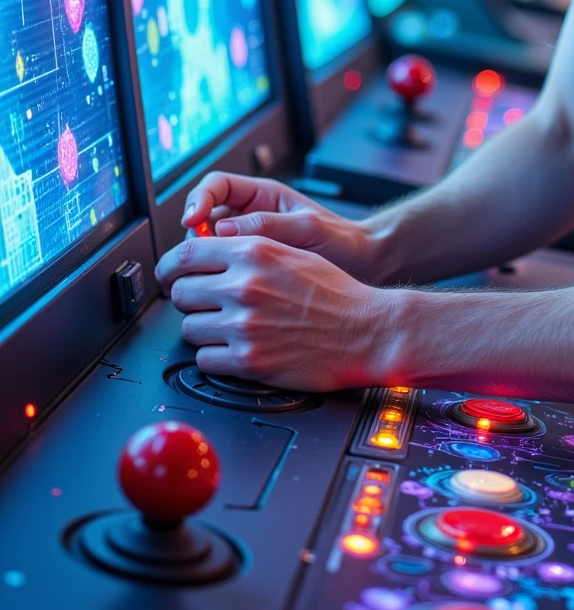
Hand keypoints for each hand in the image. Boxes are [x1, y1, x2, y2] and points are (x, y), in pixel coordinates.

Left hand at [154, 235, 393, 390]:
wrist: (367, 330)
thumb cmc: (335, 292)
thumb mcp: (291, 251)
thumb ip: (247, 247)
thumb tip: (208, 249)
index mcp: (253, 253)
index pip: (186, 254)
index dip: (170, 267)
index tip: (170, 276)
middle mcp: (244, 286)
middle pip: (181, 292)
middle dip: (190, 300)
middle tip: (206, 305)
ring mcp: (244, 325)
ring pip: (189, 328)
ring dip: (204, 330)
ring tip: (230, 328)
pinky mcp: (248, 361)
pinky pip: (205, 359)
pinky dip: (216, 357)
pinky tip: (237, 349)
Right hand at [181, 173, 379, 281]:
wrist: (361, 266)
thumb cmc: (342, 241)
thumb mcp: (307, 227)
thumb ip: (269, 225)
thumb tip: (224, 230)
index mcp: (262, 196)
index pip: (216, 186)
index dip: (198, 199)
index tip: (192, 219)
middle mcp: (249, 217)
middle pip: (203, 218)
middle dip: (194, 235)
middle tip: (195, 257)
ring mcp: (248, 244)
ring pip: (207, 247)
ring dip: (202, 260)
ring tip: (207, 277)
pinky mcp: (250, 269)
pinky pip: (221, 270)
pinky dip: (214, 279)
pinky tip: (218, 292)